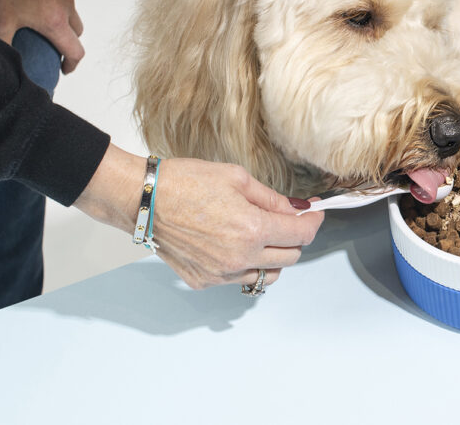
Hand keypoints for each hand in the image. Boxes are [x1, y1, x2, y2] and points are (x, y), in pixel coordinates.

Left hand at [0, 0, 84, 72]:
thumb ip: (3, 43)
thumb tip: (5, 62)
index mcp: (55, 21)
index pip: (75, 50)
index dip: (71, 64)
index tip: (64, 68)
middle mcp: (67, 5)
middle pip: (77, 30)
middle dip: (68, 40)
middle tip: (50, 42)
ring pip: (71, 6)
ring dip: (62, 15)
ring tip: (40, 11)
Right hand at [74, 145, 325, 290]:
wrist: (144, 200)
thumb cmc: (186, 182)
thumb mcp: (238, 178)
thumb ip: (272, 199)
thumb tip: (296, 209)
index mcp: (252, 230)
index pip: (300, 235)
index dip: (314, 223)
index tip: (315, 215)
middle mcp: (240, 258)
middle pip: (290, 258)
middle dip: (295, 239)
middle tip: (289, 222)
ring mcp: (220, 273)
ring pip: (267, 275)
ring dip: (274, 258)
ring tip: (263, 236)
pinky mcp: (203, 280)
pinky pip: (238, 278)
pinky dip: (246, 265)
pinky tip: (235, 245)